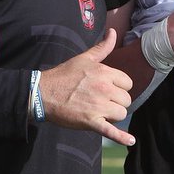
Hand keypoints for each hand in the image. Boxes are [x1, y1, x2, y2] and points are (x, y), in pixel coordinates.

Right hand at [38, 29, 134, 145]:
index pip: (127, 83)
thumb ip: (102, 48)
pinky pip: (111, 131)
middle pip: (126, 99)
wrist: (43, 93)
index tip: (108, 89)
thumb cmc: (63, 75)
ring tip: (99, 112)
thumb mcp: (84, 58)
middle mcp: (105, 89)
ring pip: (121, 114)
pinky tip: (130, 141)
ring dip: (113, 115)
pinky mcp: (91, 122)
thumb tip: (113, 32)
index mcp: (105, 73)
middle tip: (101, 101)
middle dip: (116, 102)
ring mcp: (98, 106)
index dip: (119, 87)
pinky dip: (122, 137)